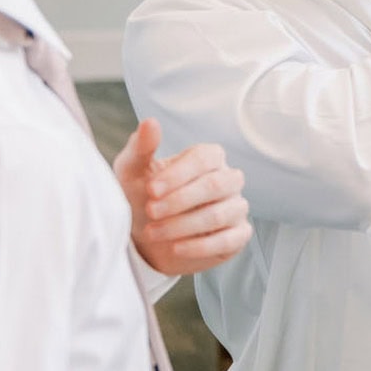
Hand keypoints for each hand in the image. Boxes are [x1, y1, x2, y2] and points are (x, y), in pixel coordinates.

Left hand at [115, 119, 252, 276]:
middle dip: (180, 200)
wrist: (146, 239)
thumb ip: (141, 148)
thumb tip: (150, 122)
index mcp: (208, 158)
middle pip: (217, 184)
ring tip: (154, 232)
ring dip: (183, 225)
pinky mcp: (238, 236)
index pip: (206, 158)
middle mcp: (228, 180)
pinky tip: (175, 247)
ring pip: (220, 214)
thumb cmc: (142, 198)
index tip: (151, 189)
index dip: (179, 174)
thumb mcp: (132, 172)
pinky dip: (199, 246)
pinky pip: (229, 240)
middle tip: (151, 211)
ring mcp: (236, 208)